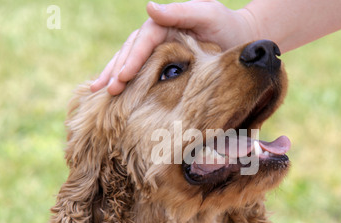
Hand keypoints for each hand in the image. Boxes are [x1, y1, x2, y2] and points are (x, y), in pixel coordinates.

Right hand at [91, 0, 257, 94]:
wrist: (242, 40)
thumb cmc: (226, 26)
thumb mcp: (207, 14)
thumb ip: (181, 11)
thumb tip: (149, 7)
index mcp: (164, 25)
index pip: (142, 42)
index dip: (130, 60)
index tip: (121, 79)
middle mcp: (157, 38)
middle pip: (130, 52)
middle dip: (115, 71)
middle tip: (101, 90)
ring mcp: (159, 52)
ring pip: (132, 63)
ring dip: (114, 77)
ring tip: (98, 92)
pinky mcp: (164, 67)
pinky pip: (142, 74)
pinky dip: (129, 83)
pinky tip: (117, 94)